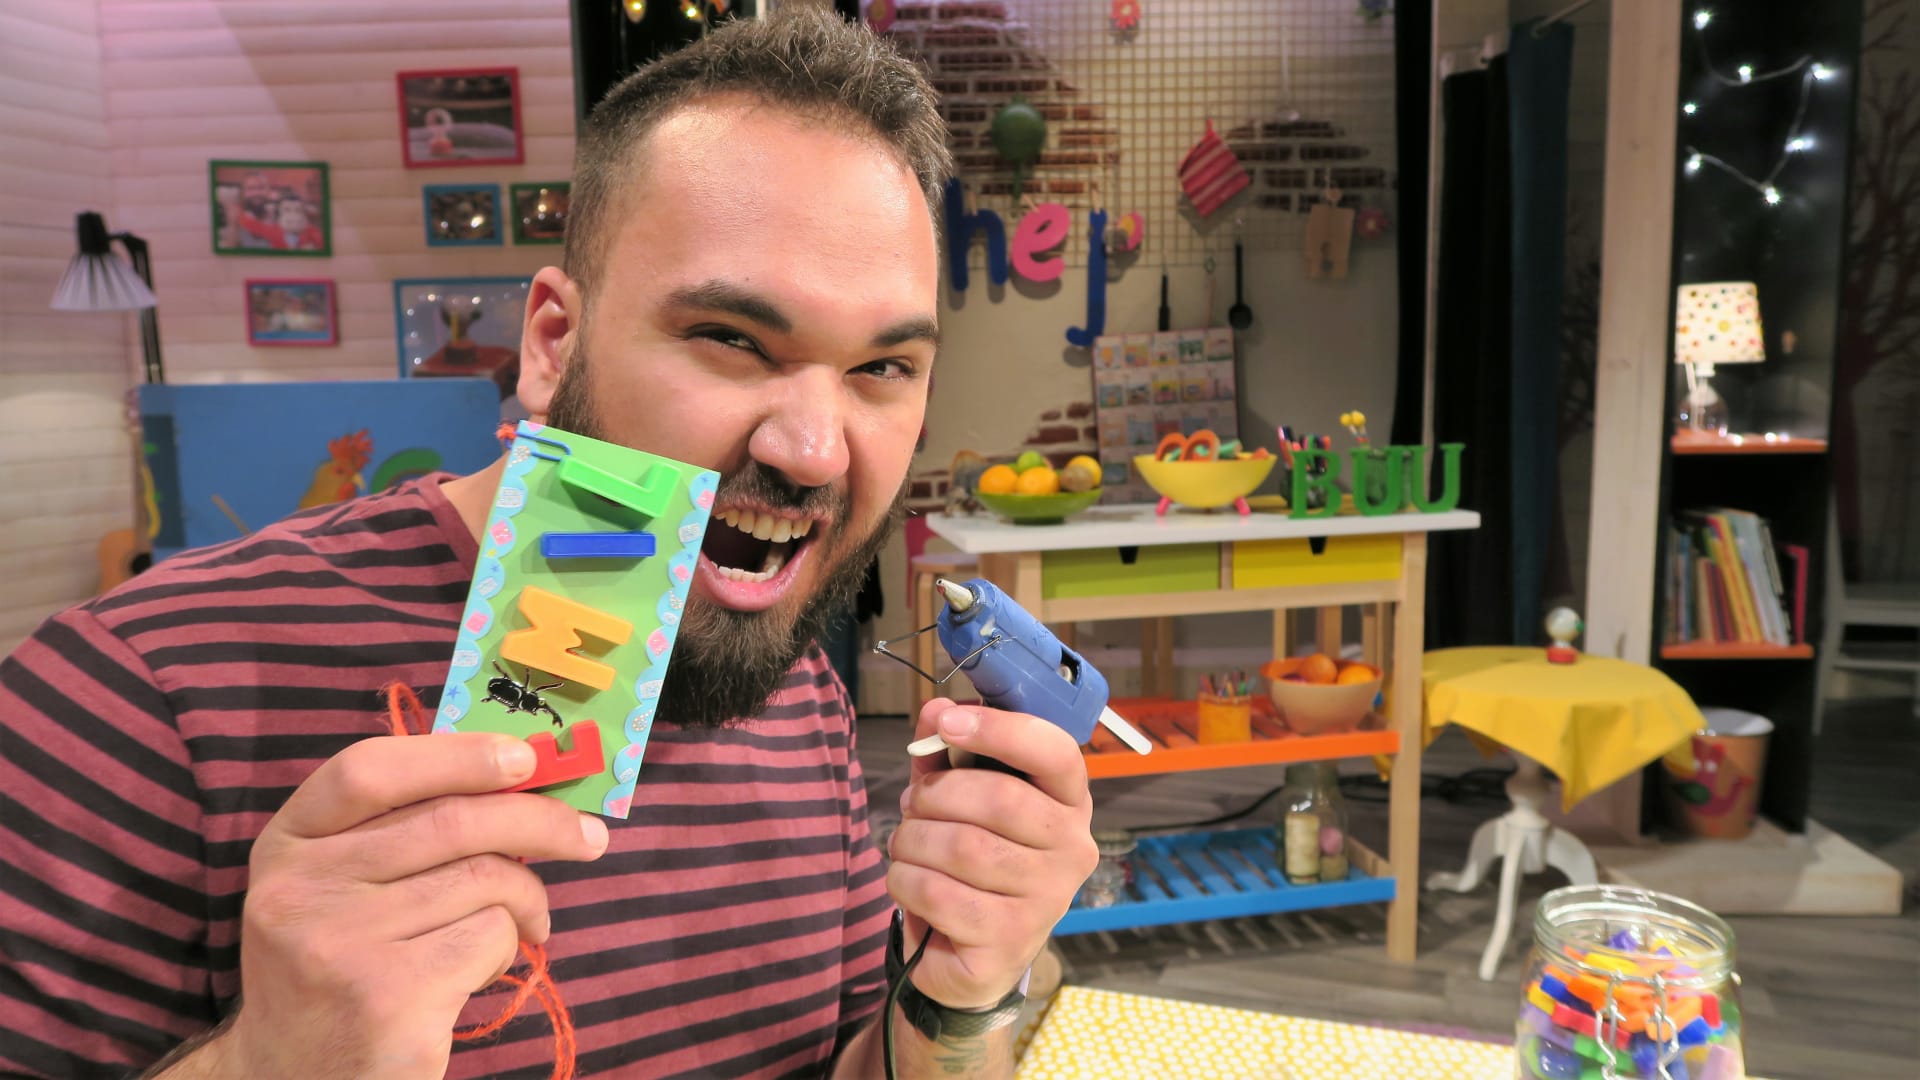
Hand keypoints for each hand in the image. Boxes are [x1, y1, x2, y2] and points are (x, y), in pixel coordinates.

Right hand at [219, 733, 610, 1078]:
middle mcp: (301, 888)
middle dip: (540, 821)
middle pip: (450, 820)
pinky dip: (508, 946)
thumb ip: (403, 830)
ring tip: (525, 923)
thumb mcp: (344, 887)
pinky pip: (490, 936)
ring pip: (483, 879)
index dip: (455, 754)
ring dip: (526, 899)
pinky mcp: (389, 997)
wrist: (300, 1079)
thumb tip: (523, 776)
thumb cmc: (347, 966)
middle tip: (588, 838)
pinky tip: (481, 971)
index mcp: (287, 845)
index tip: (524, 756)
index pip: (366, 770)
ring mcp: (340, 943)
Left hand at [886, 698, 1097, 1008]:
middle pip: (999, 800)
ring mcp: (1048, 899)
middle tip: (911, 804)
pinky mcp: (1011, 941)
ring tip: (905, 845)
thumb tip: (934, 710)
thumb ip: (946, 754)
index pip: (1055, 753)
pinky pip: (940, 895)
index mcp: (1069, 802)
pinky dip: (905, 881)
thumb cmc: (972, 859)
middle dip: (935, 795)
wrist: (974, 951)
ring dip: (912, 840)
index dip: (1000, 730)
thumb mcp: (959, 799)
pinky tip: (906, 881)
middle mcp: (1072, 849)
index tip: (947, 722)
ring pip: (962, 848)